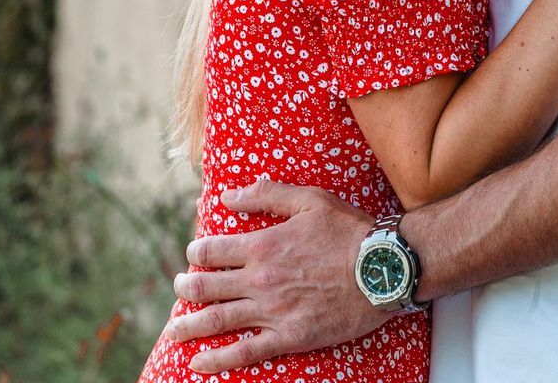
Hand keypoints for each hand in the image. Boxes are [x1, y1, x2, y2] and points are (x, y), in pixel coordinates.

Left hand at [163, 179, 386, 372]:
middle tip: (180, 288)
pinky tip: (198, 363)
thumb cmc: (351, 232)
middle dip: (186, 288)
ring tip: (173, 329)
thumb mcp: (312, 200)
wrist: (384, 268)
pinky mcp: (289, 336)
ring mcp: (272, 311)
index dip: (198, 252)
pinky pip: (245, 352)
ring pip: (217, 320)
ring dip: (188, 324)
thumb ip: (269, 195)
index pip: (213, 250)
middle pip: (207, 287)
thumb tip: (230, 195)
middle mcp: (261, 280)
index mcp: (264, 246)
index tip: (194, 254)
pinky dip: (217, 360)